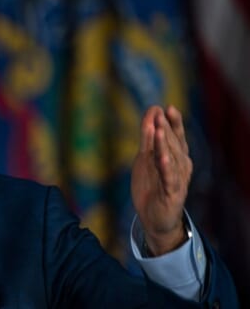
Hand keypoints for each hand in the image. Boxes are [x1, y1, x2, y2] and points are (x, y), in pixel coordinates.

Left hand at [131, 106, 191, 255]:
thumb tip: (150, 115)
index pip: (175, 136)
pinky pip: (169, 179)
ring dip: (165, 144)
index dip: (172, 122)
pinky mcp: (171, 193)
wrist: (154, 218)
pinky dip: (166, 168)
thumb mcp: (146, 159)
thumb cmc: (152, 186)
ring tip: (160, 129)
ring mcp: (177, 179)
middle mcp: (179, 166)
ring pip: (172, 159)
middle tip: (159, 113)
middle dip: (166, 129)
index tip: (166, 107)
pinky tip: (163, 158)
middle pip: (172, 144)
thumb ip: (147, 139)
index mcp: (175, 157)